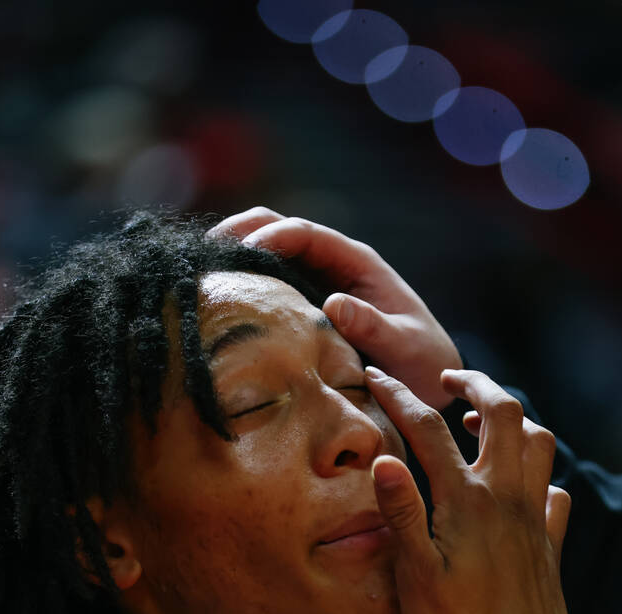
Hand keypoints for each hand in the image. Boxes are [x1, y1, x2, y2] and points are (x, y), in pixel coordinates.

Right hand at [208, 208, 462, 409]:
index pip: (304, 233)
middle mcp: (331, 262)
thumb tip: (334, 303)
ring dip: (230, 255)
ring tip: (194, 275)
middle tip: (198, 256)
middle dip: (236, 234)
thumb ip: (373, 327)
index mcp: (356, 261)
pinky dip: (238, 282)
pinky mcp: (302, 300)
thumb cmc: (421, 362)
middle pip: (274, 227)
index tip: (237, 257)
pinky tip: (211, 300)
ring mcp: (314, 278)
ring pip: (263, 250)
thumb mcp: (404, 347)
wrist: (427, 379)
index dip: (268, 238)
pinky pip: (265, 280)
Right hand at [366, 366, 621, 613]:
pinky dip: (541, 476)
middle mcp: (506, 498)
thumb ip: (402, 515)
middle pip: (504, 413)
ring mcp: (535, 518)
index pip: (427, 430)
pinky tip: (524, 486)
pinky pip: (558, 492)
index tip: (375, 377)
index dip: (398, 396)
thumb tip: (384, 459)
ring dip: (513, 420)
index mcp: (466, 502)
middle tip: (448, 379)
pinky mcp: (551, 544)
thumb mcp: (416, 579)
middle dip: (476, 383)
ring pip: (539, 442)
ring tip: (482, 422)